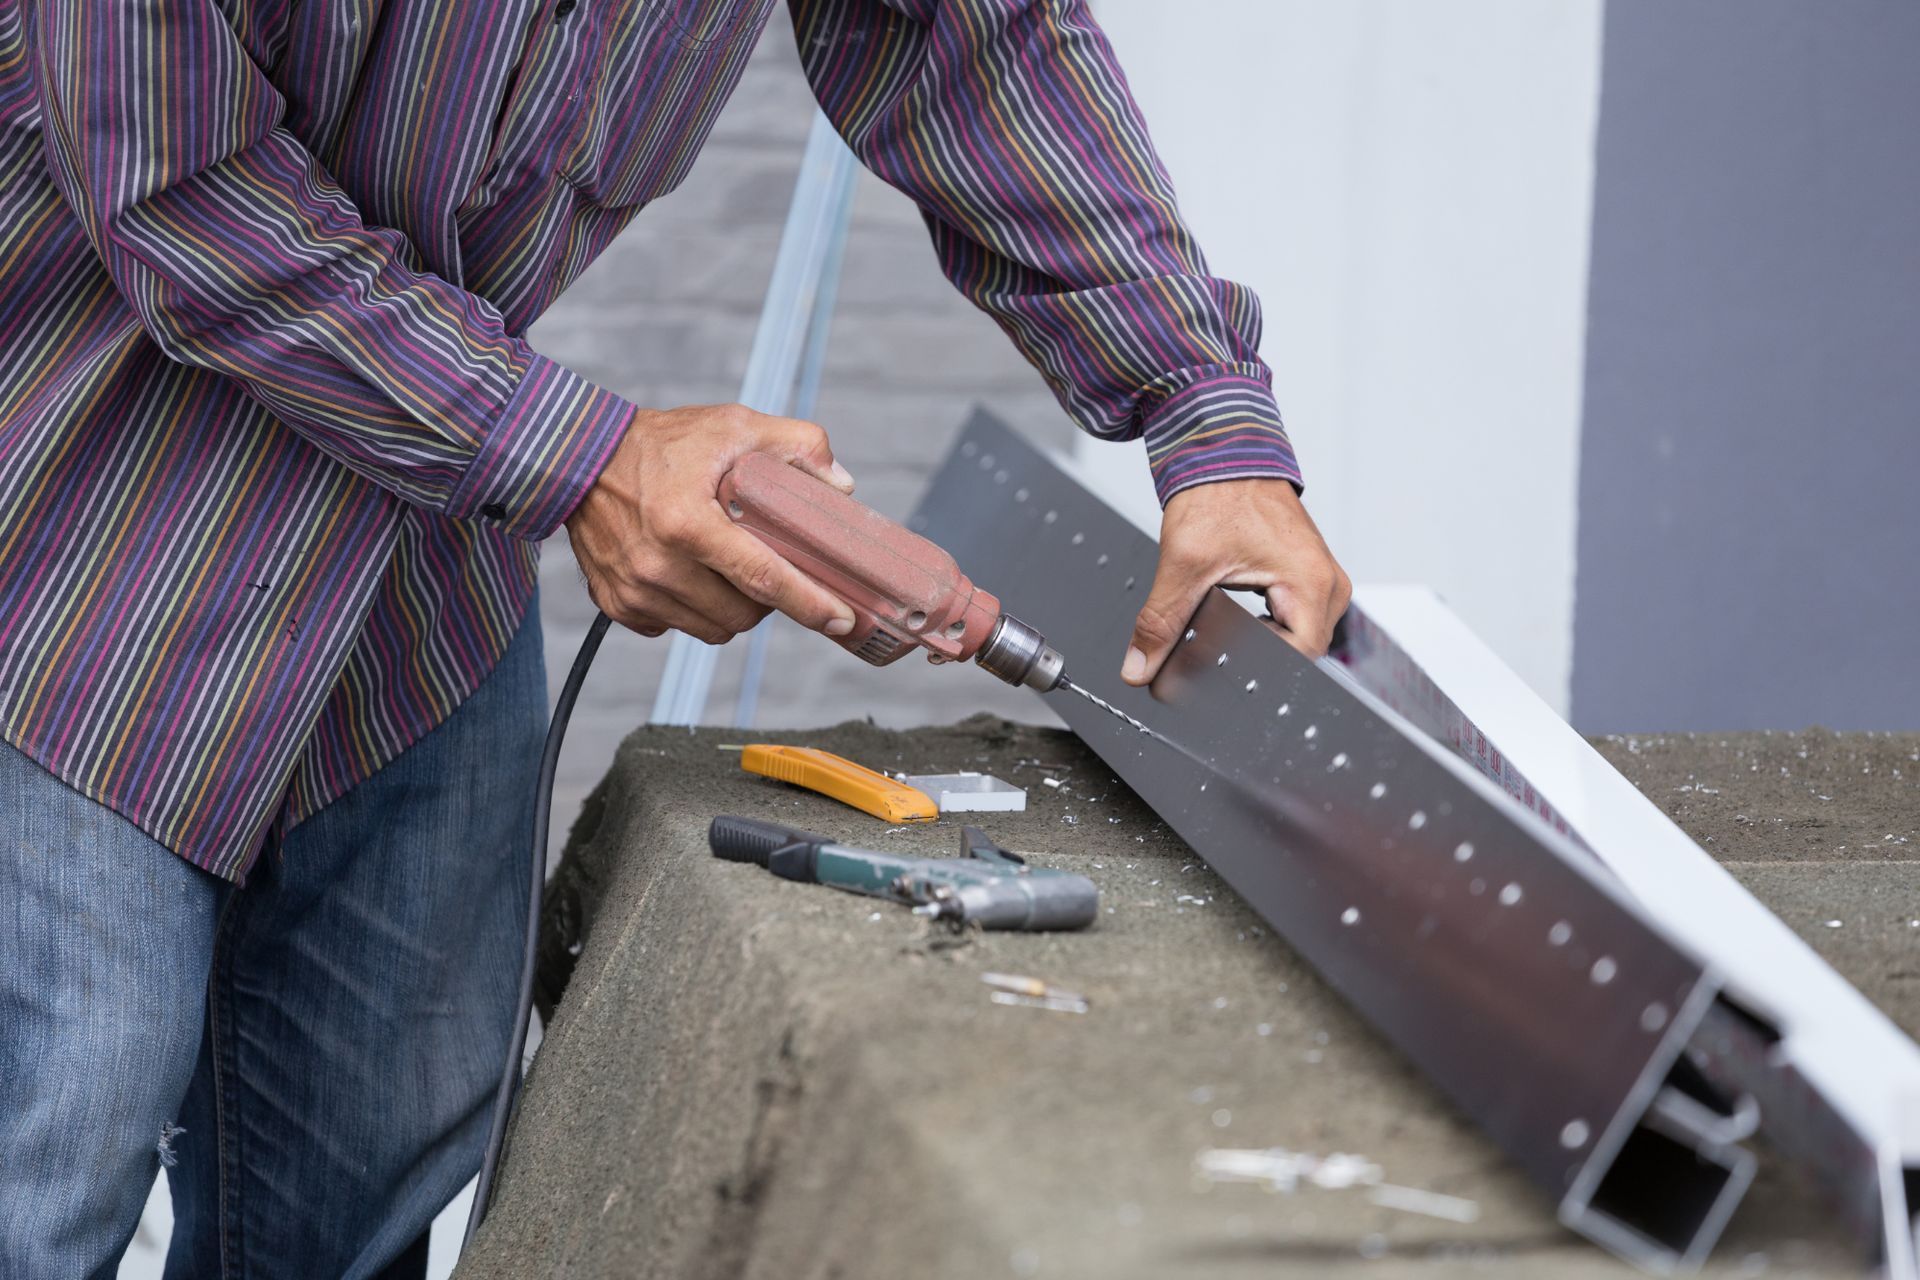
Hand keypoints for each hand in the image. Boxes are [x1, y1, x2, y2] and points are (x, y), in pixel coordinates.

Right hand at [566, 403, 857, 643]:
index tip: (841, 619)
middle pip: (742, 615)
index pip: (761, 578)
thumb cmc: (661, 443)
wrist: (579, 458)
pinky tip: (689, 574)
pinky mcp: (617, 605)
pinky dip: (693, 610)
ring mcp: (634, 590)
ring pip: (712, 629)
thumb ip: (795, 444)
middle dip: (767, 601)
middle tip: (766, 566)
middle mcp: (656, 565)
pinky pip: (676, 628)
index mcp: (687, 523)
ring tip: (727, 568)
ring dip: (732, 608)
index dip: (808, 603)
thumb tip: (841, 485)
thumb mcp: (732, 424)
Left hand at [1123, 478, 1349, 683]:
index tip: (1217, 666)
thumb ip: (1161, 622)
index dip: (1256, 669)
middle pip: (1298, 654)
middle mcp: (1327, 586)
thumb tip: (1140, 668)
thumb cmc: (1218, 493)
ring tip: (1223, 635)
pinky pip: (1294, 621)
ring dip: (1260, 645)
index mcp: (1310, 583)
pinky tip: (1235, 625)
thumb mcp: (1184, 563)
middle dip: (1255, 660)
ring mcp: (1321, 582)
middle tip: (1214, 651)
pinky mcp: (1307, 579)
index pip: (1296, 657)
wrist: (1225, 453)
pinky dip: (1264, 629)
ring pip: (1296, 641)